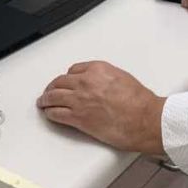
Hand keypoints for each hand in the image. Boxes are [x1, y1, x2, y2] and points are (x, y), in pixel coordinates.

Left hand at [37, 61, 164, 153]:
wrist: (143, 118)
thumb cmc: (139, 101)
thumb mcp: (122, 77)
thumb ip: (106, 78)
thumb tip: (99, 85)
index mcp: (97, 69)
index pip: (73, 70)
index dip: (68, 77)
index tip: (66, 81)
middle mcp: (85, 82)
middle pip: (60, 82)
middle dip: (53, 87)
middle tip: (49, 91)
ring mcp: (80, 100)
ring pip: (53, 97)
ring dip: (46, 100)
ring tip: (43, 102)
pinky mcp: (78, 118)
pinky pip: (56, 114)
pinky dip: (50, 113)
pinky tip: (48, 113)